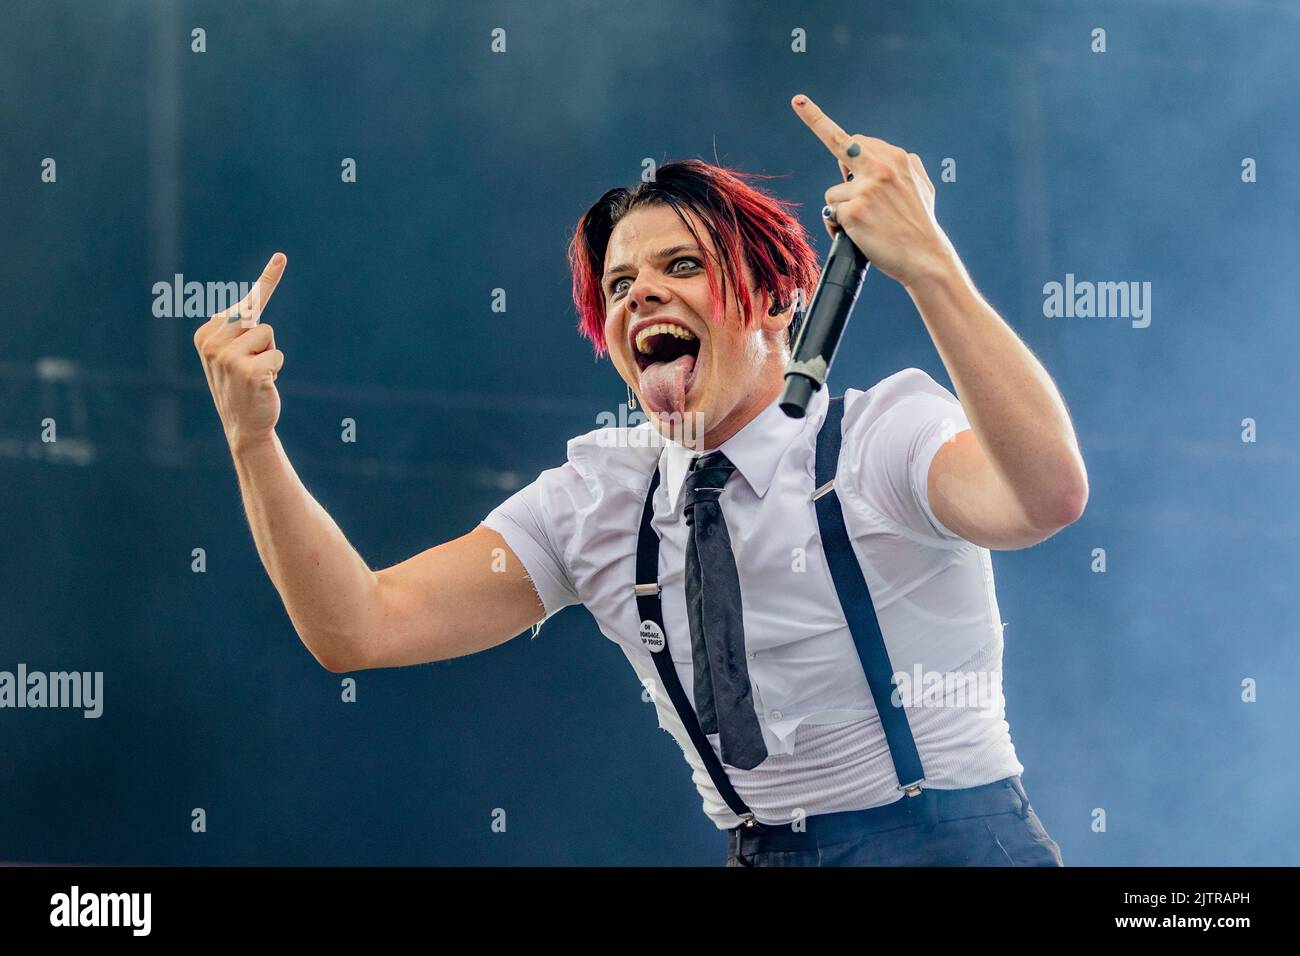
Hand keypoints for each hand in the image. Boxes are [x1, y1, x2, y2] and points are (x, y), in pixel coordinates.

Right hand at [192, 253, 287, 453]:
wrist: (243, 425)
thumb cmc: (242, 384)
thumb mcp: (231, 351)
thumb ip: (239, 328)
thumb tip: (251, 309)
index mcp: (205, 333)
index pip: (246, 302)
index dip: (268, 279)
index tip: (282, 256)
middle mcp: (211, 343)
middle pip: (257, 318)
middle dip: (262, 339)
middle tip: (252, 363)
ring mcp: (227, 357)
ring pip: (269, 335)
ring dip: (270, 355)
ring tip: (255, 375)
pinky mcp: (248, 371)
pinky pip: (277, 355)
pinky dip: (276, 369)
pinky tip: (261, 385)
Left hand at [791, 93, 955, 287]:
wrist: (925, 257)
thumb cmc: (921, 226)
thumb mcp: (922, 187)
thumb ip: (905, 166)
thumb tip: (888, 154)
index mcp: (897, 158)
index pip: (857, 139)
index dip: (823, 123)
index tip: (798, 100)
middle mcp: (880, 167)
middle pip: (839, 145)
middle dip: (821, 135)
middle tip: (799, 103)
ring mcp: (865, 187)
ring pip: (834, 192)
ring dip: (841, 209)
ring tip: (864, 224)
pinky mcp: (853, 210)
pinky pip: (831, 214)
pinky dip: (838, 227)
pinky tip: (857, 234)